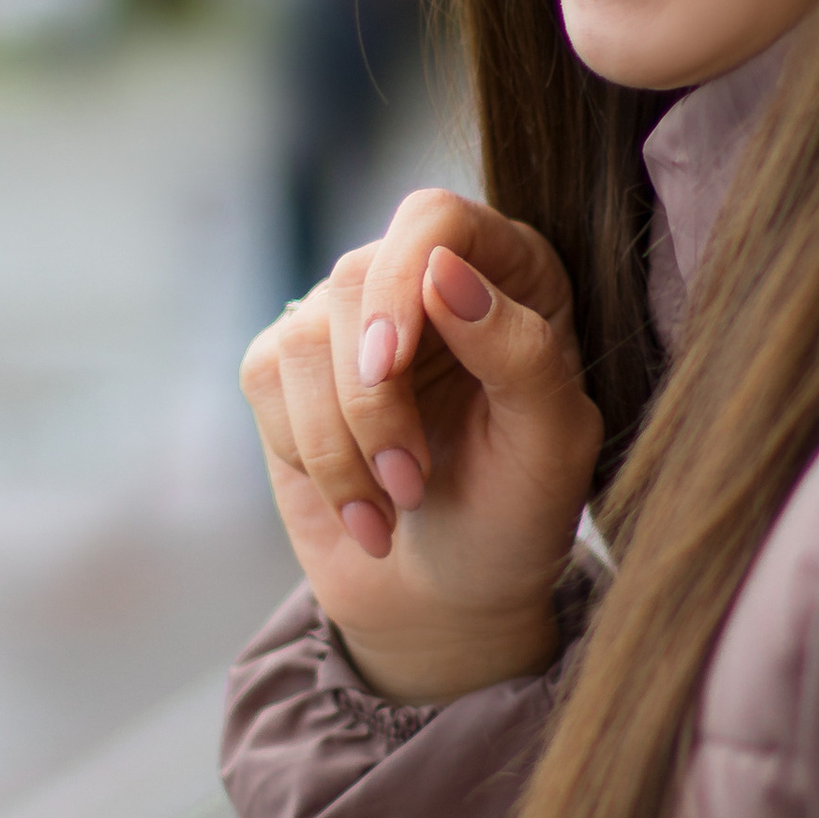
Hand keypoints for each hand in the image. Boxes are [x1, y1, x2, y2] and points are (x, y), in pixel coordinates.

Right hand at [239, 190, 604, 702]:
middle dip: (374, 400)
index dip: (401, 279)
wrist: (453, 596)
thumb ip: (519, 351)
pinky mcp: (290, 368)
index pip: (435, 221)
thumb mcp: (552, 444)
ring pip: (304, 339)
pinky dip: (312, 456)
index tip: (388, 366)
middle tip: (412, 482)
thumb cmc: (518, 513)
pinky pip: (266, 378)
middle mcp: (426, 279)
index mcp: (509, 272)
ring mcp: (351, 322)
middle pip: (359, 278)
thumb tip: (443, 271)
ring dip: (342, 444)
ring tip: (394, 506)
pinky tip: (360, 505)